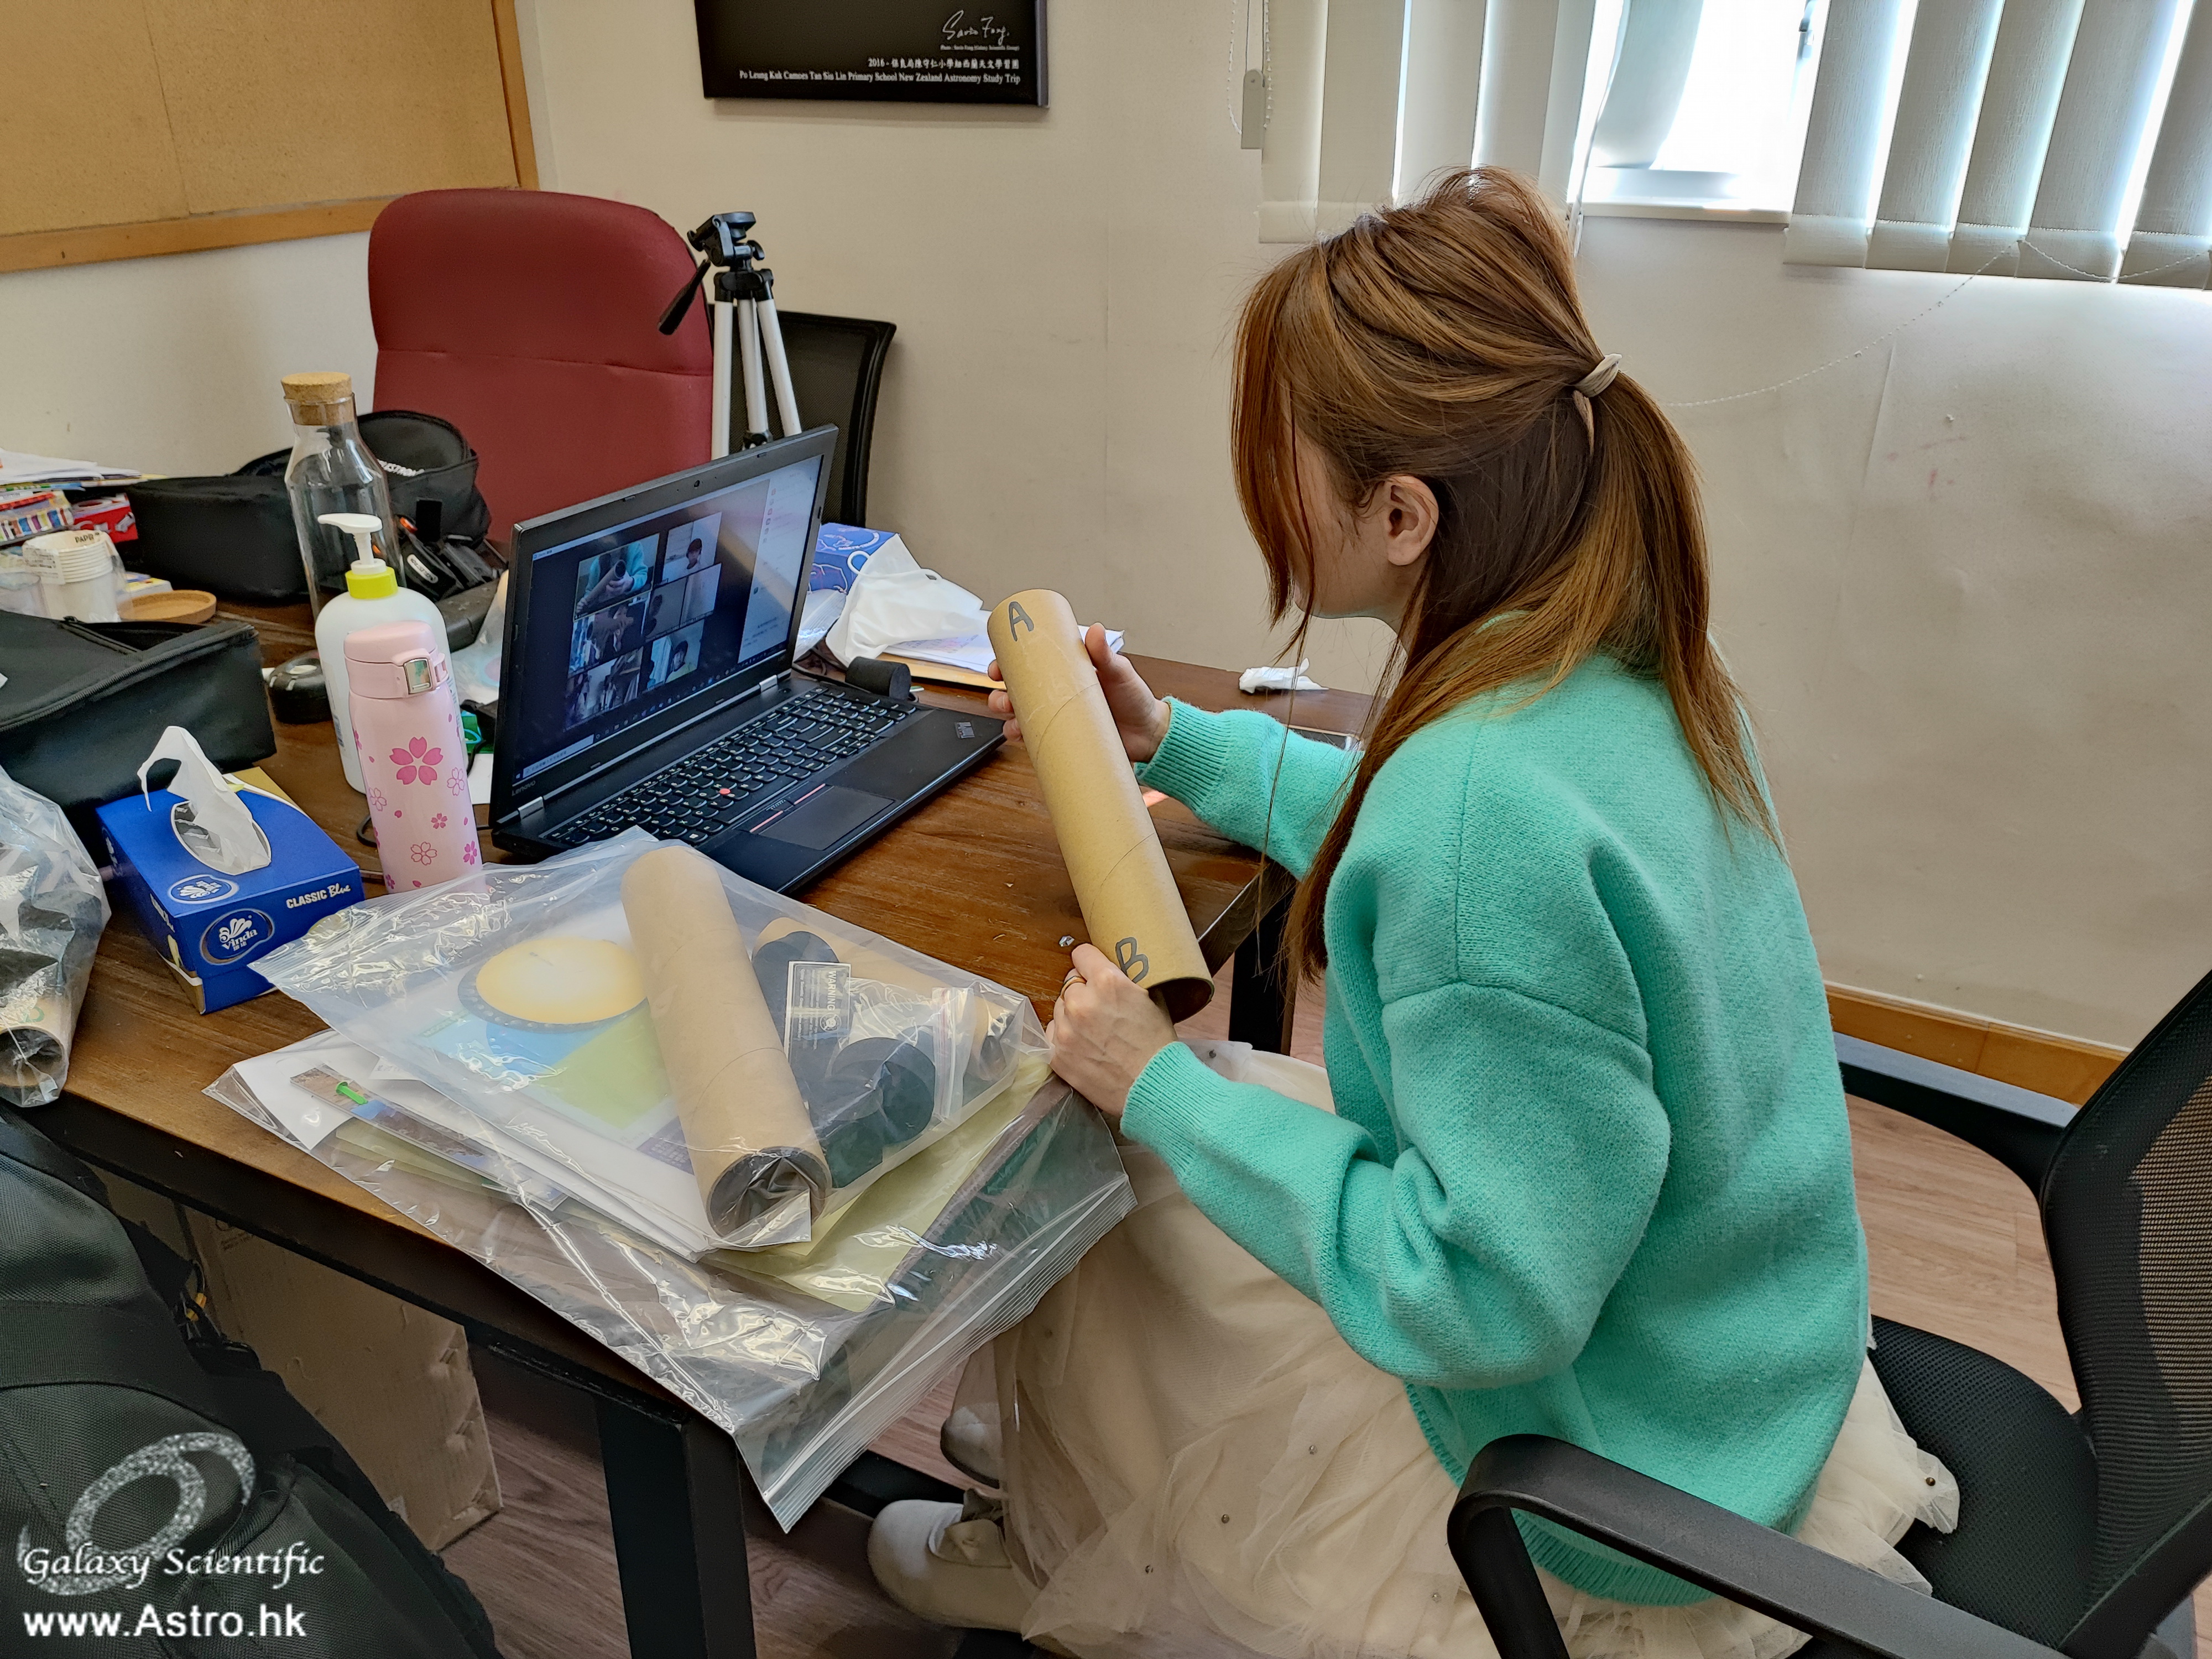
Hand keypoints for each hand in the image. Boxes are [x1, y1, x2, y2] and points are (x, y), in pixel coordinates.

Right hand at [989, 624, 1171, 762]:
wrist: (1149, 734)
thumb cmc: (1135, 698)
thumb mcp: (1120, 672)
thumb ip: (1106, 654)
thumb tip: (1095, 631)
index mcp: (1067, 672)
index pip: (1030, 665)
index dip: (1008, 665)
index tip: (997, 668)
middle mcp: (1057, 694)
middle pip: (1018, 693)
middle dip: (1001, 694)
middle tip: (1002, 696)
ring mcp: (1058, 718)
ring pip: (1021, 716)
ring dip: (1007, 717)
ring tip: (1010, 718)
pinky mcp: (1062, 739)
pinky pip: (1035, 739)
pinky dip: (1023, 738)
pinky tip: (1018, 736)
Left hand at [1048, 943, 1176, 1121]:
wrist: (1153, 1087)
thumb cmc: (1157, 1045)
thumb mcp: (1151, 998)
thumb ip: (1126, 980)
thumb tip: (1112, 969)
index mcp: (1107, 982)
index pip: (1082, 954)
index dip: (1090, 962)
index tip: (1093, 969)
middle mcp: (1081, 1002)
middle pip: (1070, 983)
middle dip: (1084, 991)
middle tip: (1101, 1007)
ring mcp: (1065, 1030)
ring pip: (1060, 1007)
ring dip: (1073, 1014)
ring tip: (1094, 1030)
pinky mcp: (1057, 1054)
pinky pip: (1052, 1032)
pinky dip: (1065, 1035)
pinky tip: (1084, 1045)